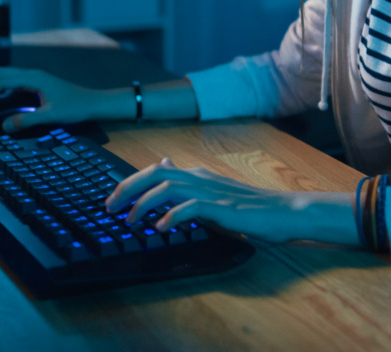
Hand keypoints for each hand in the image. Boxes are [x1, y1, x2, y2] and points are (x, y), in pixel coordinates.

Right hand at [0, 66, 100, 131]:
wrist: (94, 102)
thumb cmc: (76, 107)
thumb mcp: (51, 116)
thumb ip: (27, 120)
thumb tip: (4, 126)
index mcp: (34, 78)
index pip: (1, 82)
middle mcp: (33, 74)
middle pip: (0, 73)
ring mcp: (36, 77)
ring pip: (6, 75)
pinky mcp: (39, 83)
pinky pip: (14, 81)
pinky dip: (1, 88)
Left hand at [106, 158, 305, 242]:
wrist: (280, 212)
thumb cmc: (246, 206)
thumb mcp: (210, 190)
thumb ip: (186, 181)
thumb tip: (163, 162)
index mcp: (196, 175)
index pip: (155, 170)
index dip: (130, 182)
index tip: (112, 200)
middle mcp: (199, 178)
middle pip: (156, 173)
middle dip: (128, 188)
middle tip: (109, 208)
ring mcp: (211, 192)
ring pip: (169, 187)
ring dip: (145, 203)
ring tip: (131, 220)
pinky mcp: (222, 208)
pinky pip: (192, 207)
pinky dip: (173, 216)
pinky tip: (161, 228)